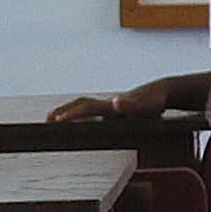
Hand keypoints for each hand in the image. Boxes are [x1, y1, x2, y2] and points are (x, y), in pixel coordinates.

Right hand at [48, 83, 176, 124]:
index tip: (56, 119)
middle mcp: (108, 104)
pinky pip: (92, 110)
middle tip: (46, 120)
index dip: (71, 114)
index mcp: (112, 105)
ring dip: (68, 110)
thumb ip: (129, 105)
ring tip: (54, 118)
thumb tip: (115, 102)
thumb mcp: (145, 106)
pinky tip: (78, 120)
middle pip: (80, 104)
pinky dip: (80, 113)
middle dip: (62, 111)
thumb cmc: (154, 101)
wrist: (164, 91)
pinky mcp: (114, 109)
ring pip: (84, 105)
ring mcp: (110, 105)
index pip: (86, 109)